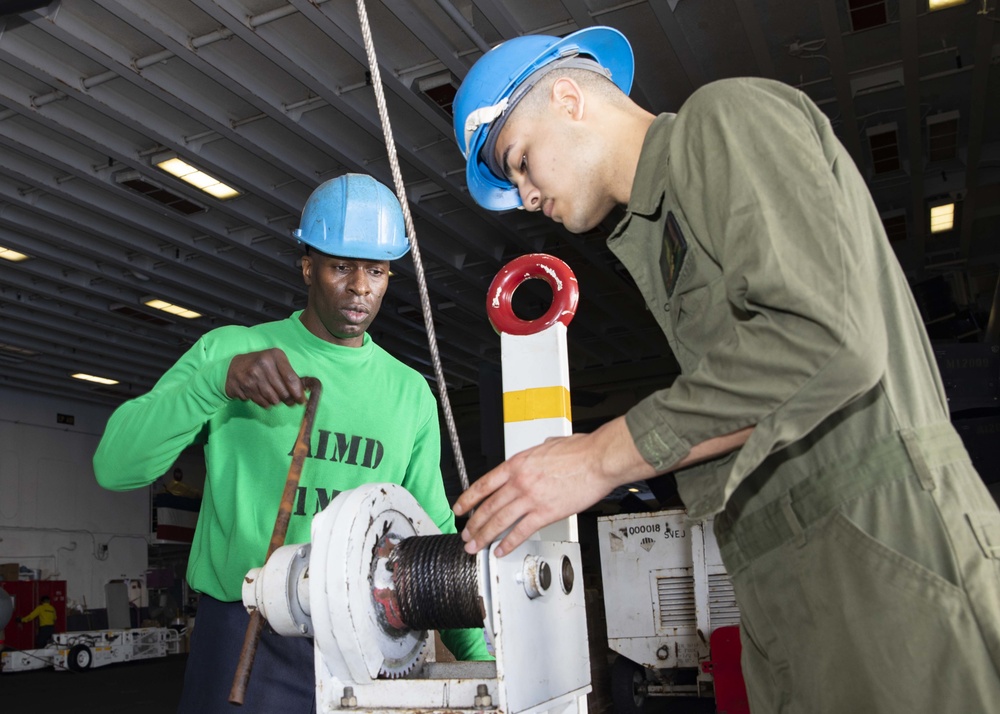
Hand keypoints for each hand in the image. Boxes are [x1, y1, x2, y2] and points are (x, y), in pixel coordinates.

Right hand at [225, 348, 305, 407]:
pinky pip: (262, 402)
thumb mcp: (275, 361)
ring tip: (275, 397)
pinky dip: (266, 403)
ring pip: (273, 399)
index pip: (290, 378)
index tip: (302, 400)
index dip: (298, 392)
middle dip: (289, 399)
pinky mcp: (243, 387)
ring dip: (277, 401)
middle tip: (290, 401)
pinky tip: (263, 396)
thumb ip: (289, 374)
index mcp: (274, 355)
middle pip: (283, 392)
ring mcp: (251, 376)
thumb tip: (302, 392)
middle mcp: (262, 364)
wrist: (234, 366)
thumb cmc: (261, 364)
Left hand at [453, 417, 655, 556]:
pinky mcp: (545, 513)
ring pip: (499, 521)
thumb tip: (538, 453)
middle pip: (488, 506)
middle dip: (473, 524)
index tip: (460, 508)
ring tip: (475, 546)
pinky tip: (501, 550)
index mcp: (517, 464)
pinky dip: (508, 543)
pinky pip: (521, 532)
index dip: (468, 499)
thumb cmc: (580, 451)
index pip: (484, 484)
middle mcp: (519, 482)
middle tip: (466, 534)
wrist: (598, 459)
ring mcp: (531, 498)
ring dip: (484, 536)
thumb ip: (537, 454)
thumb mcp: (548, 445)